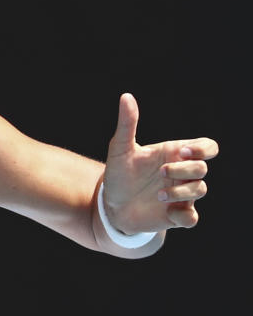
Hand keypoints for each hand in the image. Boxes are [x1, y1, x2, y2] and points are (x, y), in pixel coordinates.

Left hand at [103, 93, 218, 233]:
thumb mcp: (119, 148)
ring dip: (182, 191)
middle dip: (185, 169)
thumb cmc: (119, 174)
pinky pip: (192, 218)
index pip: (206, 147)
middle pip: (202, 168)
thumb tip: (126, 96)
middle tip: (161, 172)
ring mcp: (181, 195)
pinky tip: (168, 212)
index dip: (202, 149)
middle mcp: (182, 174)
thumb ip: (127, 124)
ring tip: (158, 194)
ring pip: (200, 190)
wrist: (109, 205)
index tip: (181, 152)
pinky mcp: (176, 216)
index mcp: (174, 155)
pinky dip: (184, 215)